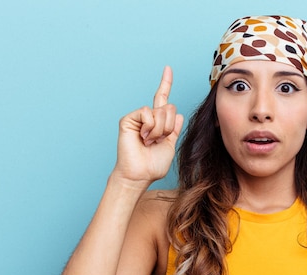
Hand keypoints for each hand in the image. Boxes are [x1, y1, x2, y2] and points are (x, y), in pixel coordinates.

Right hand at [113, 66, 183, 187]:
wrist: (140, 174)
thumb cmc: (153, 164)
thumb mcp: (170, 145)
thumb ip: (174, 129)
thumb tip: (178, 113)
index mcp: (158, 122)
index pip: (163, 99)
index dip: (165, 83)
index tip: (168, 68)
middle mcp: (148, 117)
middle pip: (169, 107)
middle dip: (169, 126)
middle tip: (158, 140)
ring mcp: (138, 117)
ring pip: (160, 111)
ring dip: (160, 130)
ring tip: (149, 141)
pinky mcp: (128, 119)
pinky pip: (148, 113)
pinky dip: (150, 127)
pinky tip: (143, 138)